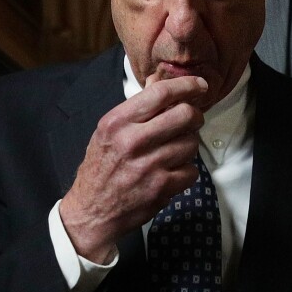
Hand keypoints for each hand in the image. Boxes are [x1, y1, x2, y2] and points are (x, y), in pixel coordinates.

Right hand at [60, 75, 207, 261]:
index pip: (160, 94)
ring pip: (192, 143)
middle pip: (185, 115)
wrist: (92, 211)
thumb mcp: (110, 131)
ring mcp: (149, 166)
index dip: (186, 86)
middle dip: (195, 115)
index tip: (200, 85)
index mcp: (117, 122)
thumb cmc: (102, 166)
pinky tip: (171, 171)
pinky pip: (192, 170)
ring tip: (173, 150)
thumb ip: (137, 106)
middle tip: (191, 120)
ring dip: (188, 145)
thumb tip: (159, 80)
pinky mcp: (161, 188)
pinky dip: (186, 171)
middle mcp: (132, 142)